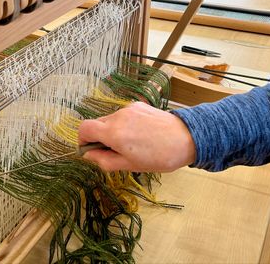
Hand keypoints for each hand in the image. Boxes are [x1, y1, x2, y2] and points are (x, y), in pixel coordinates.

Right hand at [78, 101, 195, 172]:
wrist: (186, 137)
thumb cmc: (160, 156)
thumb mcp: (129, 165)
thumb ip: (105, 160)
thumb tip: (88, 155)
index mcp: (114, 132)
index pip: (84, 128)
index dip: (83, 141)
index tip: (91, 151)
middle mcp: (118, 116)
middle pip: (97, 124)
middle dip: (100, 138)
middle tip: (114, 153)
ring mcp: (129, 108)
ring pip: (110, 120)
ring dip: (113, 132)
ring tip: (131, 145)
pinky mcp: (138, 105)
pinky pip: (123, 115)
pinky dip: (124, 125)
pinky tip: (140, 135)